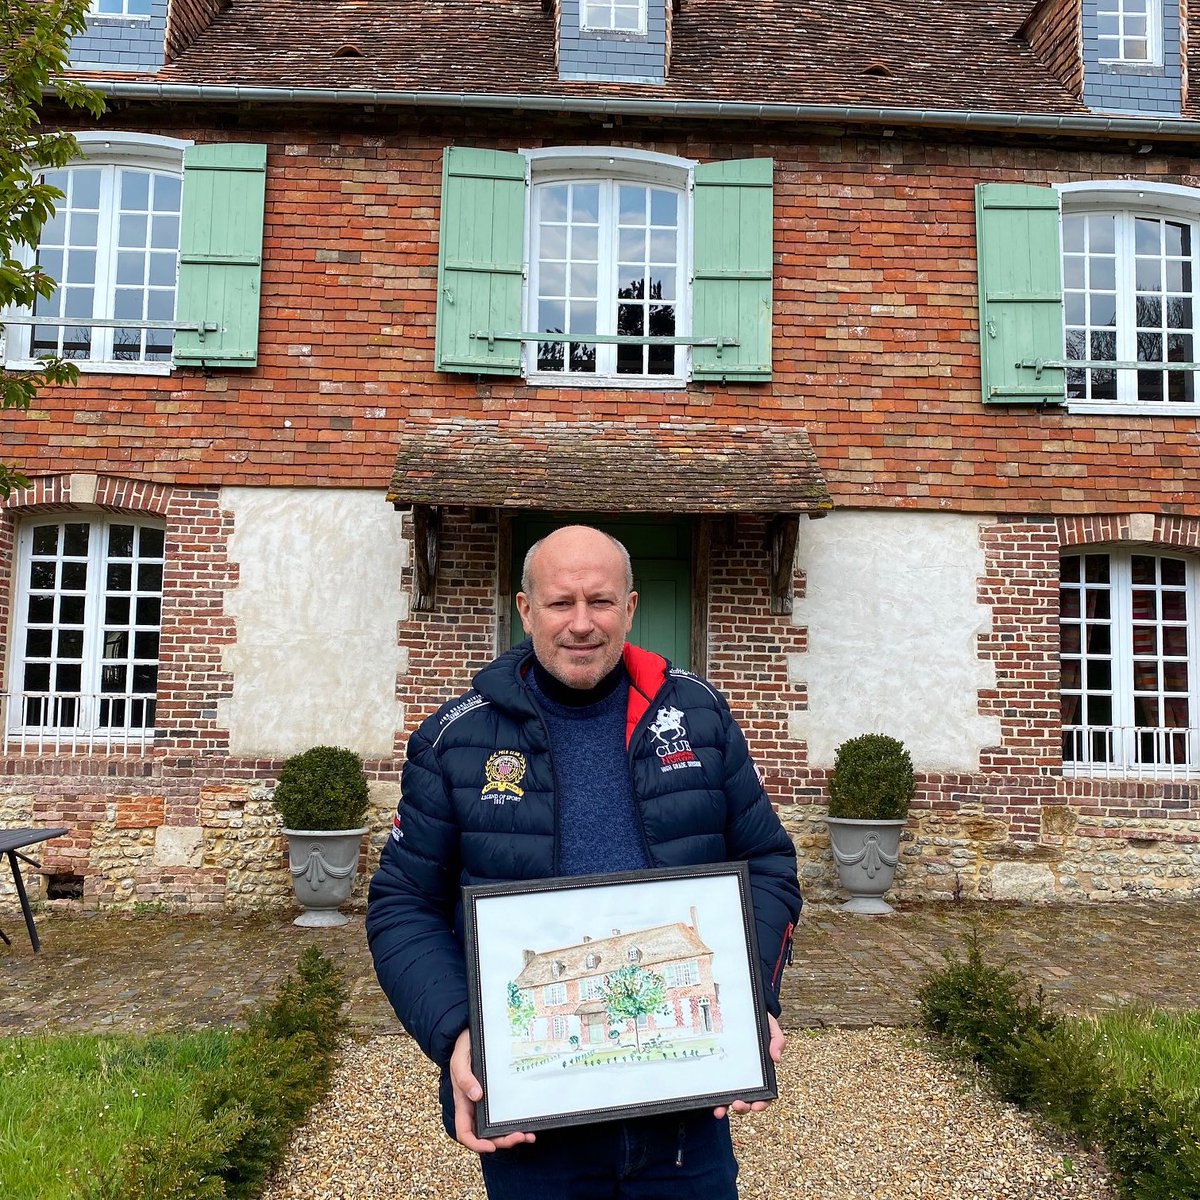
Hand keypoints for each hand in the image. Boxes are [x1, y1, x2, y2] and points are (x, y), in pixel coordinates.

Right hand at [450, 1028, 536, 1152]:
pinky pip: (504, 1113)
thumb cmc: (462, 1047)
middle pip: (485, 1134)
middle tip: (520, 1136)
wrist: (470, 1034)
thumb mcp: (460, 1060)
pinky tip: (527, 1123)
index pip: (464, 1132)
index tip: (491, 1146)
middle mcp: (474, 1106)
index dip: (476, 1144)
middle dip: (502, 1140)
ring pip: (496, 1127)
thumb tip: (476, 1095)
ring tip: (528, 1134)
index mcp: (463, 1101)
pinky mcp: (497, 1094)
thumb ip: (464, 1077)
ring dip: (511, 1135)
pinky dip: (515, 1121)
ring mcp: (486, 1102)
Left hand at [713, 1013, 784, 1119]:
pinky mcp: (719, 1070)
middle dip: (742, 1108)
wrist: (742, 1010)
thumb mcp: (770, 1027)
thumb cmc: (758, 1022)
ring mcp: (732, 1076)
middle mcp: (747, 1078)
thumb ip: (777, 1040)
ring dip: (726, 1107)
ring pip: (731, 1098)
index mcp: (762, 1072)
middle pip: (747, 1100)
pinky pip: (717, 1087)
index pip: (764, 1094)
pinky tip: (710, 1101)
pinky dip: (715, 1097)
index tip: (756, 1105)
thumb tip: (777, 1058)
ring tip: (720, 1109)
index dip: (761, 1103)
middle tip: (737, 1105)